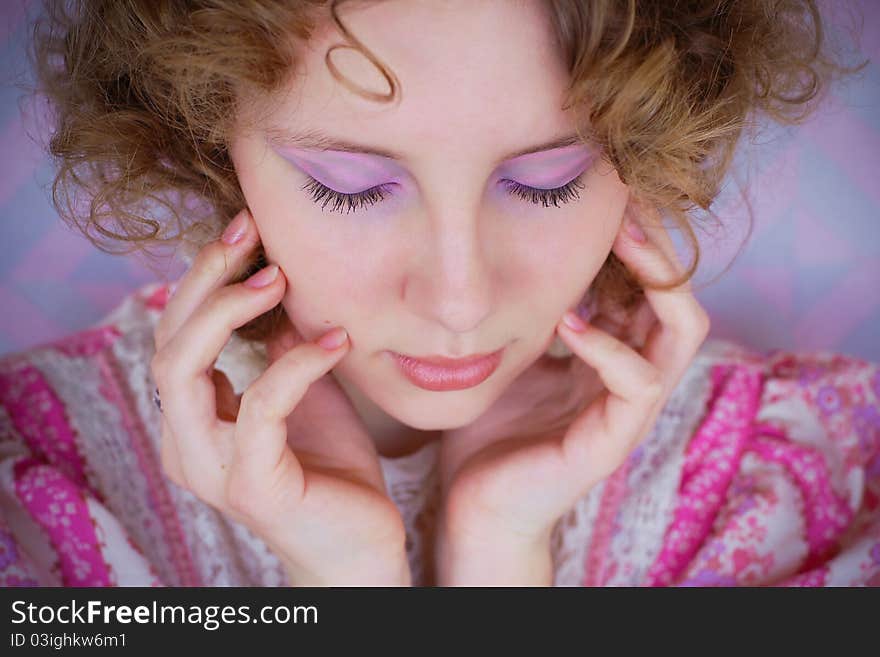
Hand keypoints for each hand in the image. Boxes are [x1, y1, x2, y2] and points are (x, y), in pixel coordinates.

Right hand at [150, 208, 410, 585]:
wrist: (358, 543)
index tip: (244, 228)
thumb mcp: (302, 392)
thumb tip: (274, 284)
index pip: (175, 334)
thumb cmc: (329, 467)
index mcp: (192, 418)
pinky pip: (261, 408)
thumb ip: (278, 347)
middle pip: (167, 344)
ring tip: (279, 277)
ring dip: (226, 313)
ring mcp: (212, 468)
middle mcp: (186, 442)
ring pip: (182, 373)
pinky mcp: (251, 486)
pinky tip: (336, 341)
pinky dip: (295, 365)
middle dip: (203, 280)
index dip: (202, 277)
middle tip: (248, 233)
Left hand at [436, 199, 710, 584]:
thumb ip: (525, 312)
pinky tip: (567, 323)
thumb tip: (512, 250)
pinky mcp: (610, 443)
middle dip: (659, 248)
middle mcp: (627, 377)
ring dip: (654, 281)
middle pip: (678, 300)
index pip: (647, 288)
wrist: (474, 506)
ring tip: (620, 239)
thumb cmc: (486, 431)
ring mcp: (625, 412)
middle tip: (627, 204)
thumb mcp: (507, 354)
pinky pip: (637, 385)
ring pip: (680, 335)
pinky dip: (609, 347)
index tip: (610, 194)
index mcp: (608, 356)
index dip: (638, 241)